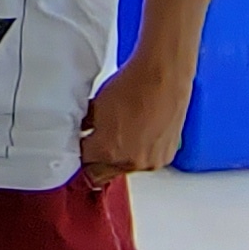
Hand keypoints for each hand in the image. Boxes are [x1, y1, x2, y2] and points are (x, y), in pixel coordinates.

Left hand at [78, 51, 193, 185]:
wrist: (164, 76)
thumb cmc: (132, 85)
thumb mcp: (97, 105)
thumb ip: (87, 126)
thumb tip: (83, 132)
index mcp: (107, 152)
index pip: (85, 169)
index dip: (81, 157)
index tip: (82, 149)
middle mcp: (130, 163)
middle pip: (106, 172)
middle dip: (99, 160)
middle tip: (100, 140)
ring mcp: (151, 162)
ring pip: (127, 167)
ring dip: (122, 156)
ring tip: (124, 131)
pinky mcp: (167, 156)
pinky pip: (147, 160)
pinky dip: (141, 151)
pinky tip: (140, 131)